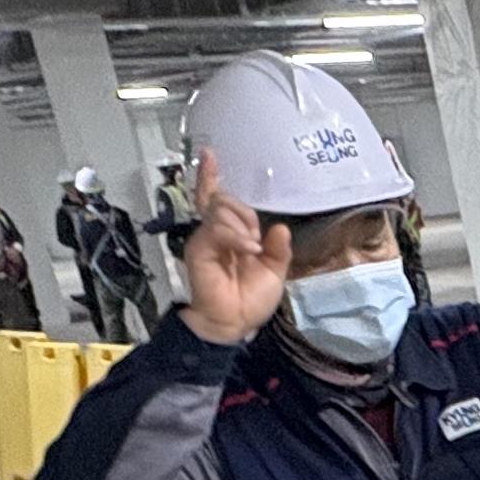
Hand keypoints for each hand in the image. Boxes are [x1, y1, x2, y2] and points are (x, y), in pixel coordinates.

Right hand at [178, 149, 290, 344]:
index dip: (211, 177)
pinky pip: (218, 228)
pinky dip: (237, 236)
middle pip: (223, 199)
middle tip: (256, 241)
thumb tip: (279, 227)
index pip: (217, 198)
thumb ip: (279, 248)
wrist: (234, 324)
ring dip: (243, 226)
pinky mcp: (199, 247)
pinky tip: (249, 250)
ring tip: (252, 250)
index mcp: (230, 234)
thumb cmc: (249, 301)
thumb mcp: (274, 271)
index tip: (209, 155)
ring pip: (221, 209)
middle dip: (245, 213)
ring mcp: (205, 238)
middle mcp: (214, 232)